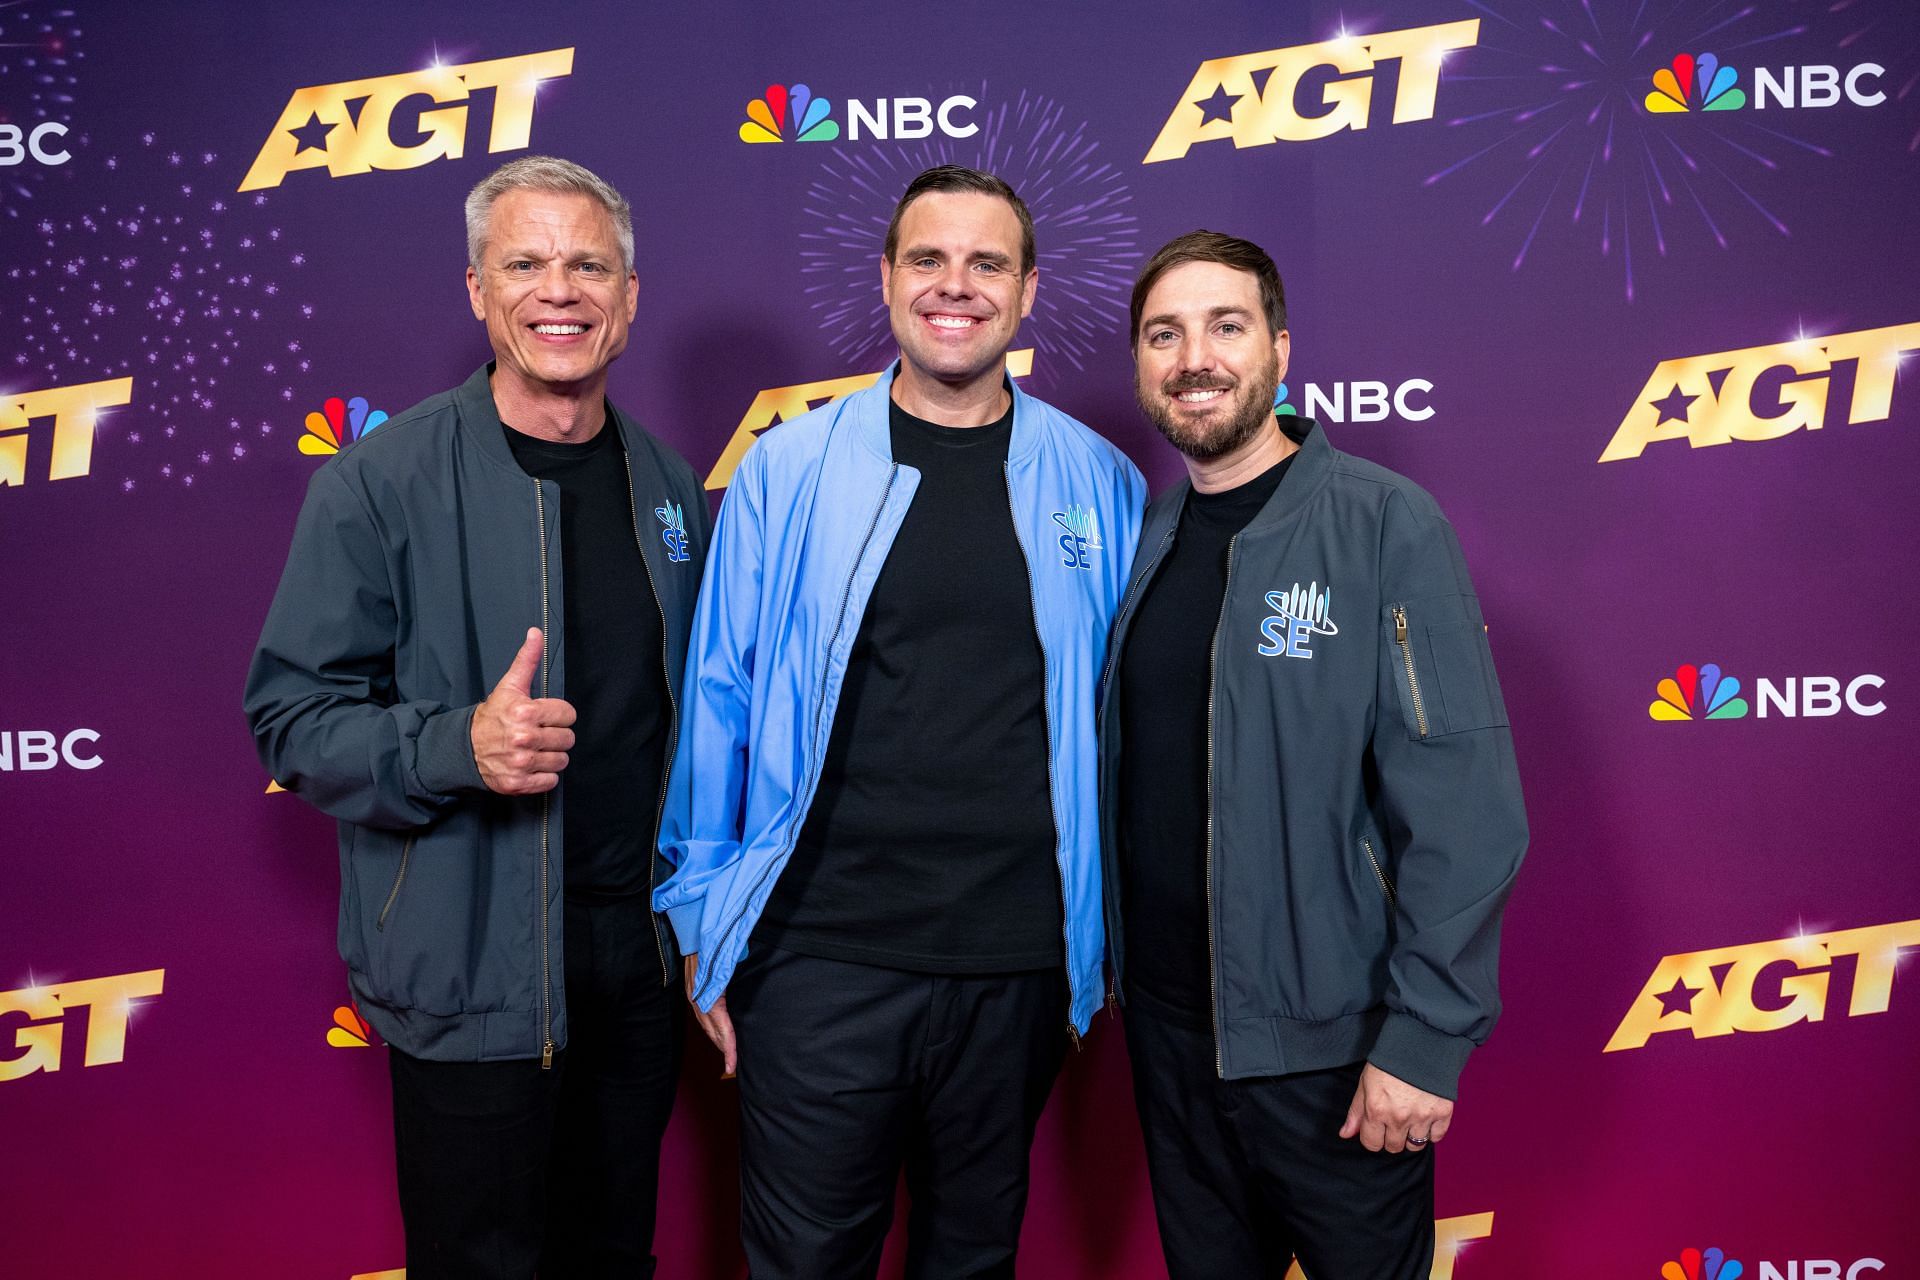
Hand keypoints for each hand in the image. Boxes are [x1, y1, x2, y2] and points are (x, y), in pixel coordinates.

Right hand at [470, 628, 576, 795]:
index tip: (546, 717)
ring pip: (561, 761)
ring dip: (552, 756)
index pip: (568, 715)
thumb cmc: (492, 716)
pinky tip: (531, 765)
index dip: (559, 715)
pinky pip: (550, 781)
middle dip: (557, 736)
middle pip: (568, 739)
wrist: (465, 748)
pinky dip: (544, 776)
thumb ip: (527, 660)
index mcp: (525, 712)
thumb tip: (536, 632)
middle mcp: (523, 738)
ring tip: (536, 750)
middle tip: (540, 734)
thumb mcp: (509, 685)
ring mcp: (520, 763)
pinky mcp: (518, 783)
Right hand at [683, 953, 736, 1076]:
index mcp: (707, 995)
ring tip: (727, 1055)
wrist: (693, 930)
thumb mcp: (724, 963)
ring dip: (716, 1040)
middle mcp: (698, 998)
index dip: (728, 1047)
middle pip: (712, 1031)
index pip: (720, 1027)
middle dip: (723, 1049)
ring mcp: (694, 995)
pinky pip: (703, 1015)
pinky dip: (711, 1027)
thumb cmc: (713, 944)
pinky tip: (716, 1032)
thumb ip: (727, 982)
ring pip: (706, 1025)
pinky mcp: (693, 991)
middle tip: (732, 1066)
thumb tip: (729, 1005)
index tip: (732, 1065)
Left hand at [1339, 1063, 1452, 1152]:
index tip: (1377, 1128)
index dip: (1372, 1136)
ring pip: (1415, 1146)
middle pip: (1393, 1147)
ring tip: (1410, 1120)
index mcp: (1376, 1110)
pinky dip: (1431, 1132)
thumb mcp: (1365, 1083)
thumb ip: (1356, 1112)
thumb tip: (1345, 1134)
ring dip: (1411, 1137)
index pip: (1371, 1143)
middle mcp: (1399, 1118)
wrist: (1419, 1043)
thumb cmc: (1389, 1061)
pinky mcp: (1442, 1113)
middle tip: (1394, 1120)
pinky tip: (1425, 1118)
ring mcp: (1422, 1117)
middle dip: (1391, 1137)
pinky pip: (1436, 1137)